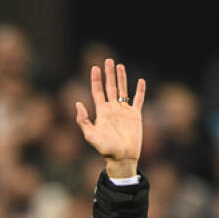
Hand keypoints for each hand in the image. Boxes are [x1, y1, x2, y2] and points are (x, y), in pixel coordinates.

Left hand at [74, 58, 145, 178]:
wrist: (122, 157)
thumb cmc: (106, 148)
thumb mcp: (90, 135)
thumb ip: (83, 120)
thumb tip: (77, 103)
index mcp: (102, 112)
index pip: (97, 91)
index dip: (96, 79)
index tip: (94, 67)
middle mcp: (113, 109)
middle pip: (110, 87)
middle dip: (109, 74)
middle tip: (108, 60)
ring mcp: (124, 111)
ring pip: (123, 90)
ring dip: (122, 78)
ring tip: (120, 66)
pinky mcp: (136, 115)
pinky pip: (138, 100)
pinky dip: (140, 91)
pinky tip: (140, 81)